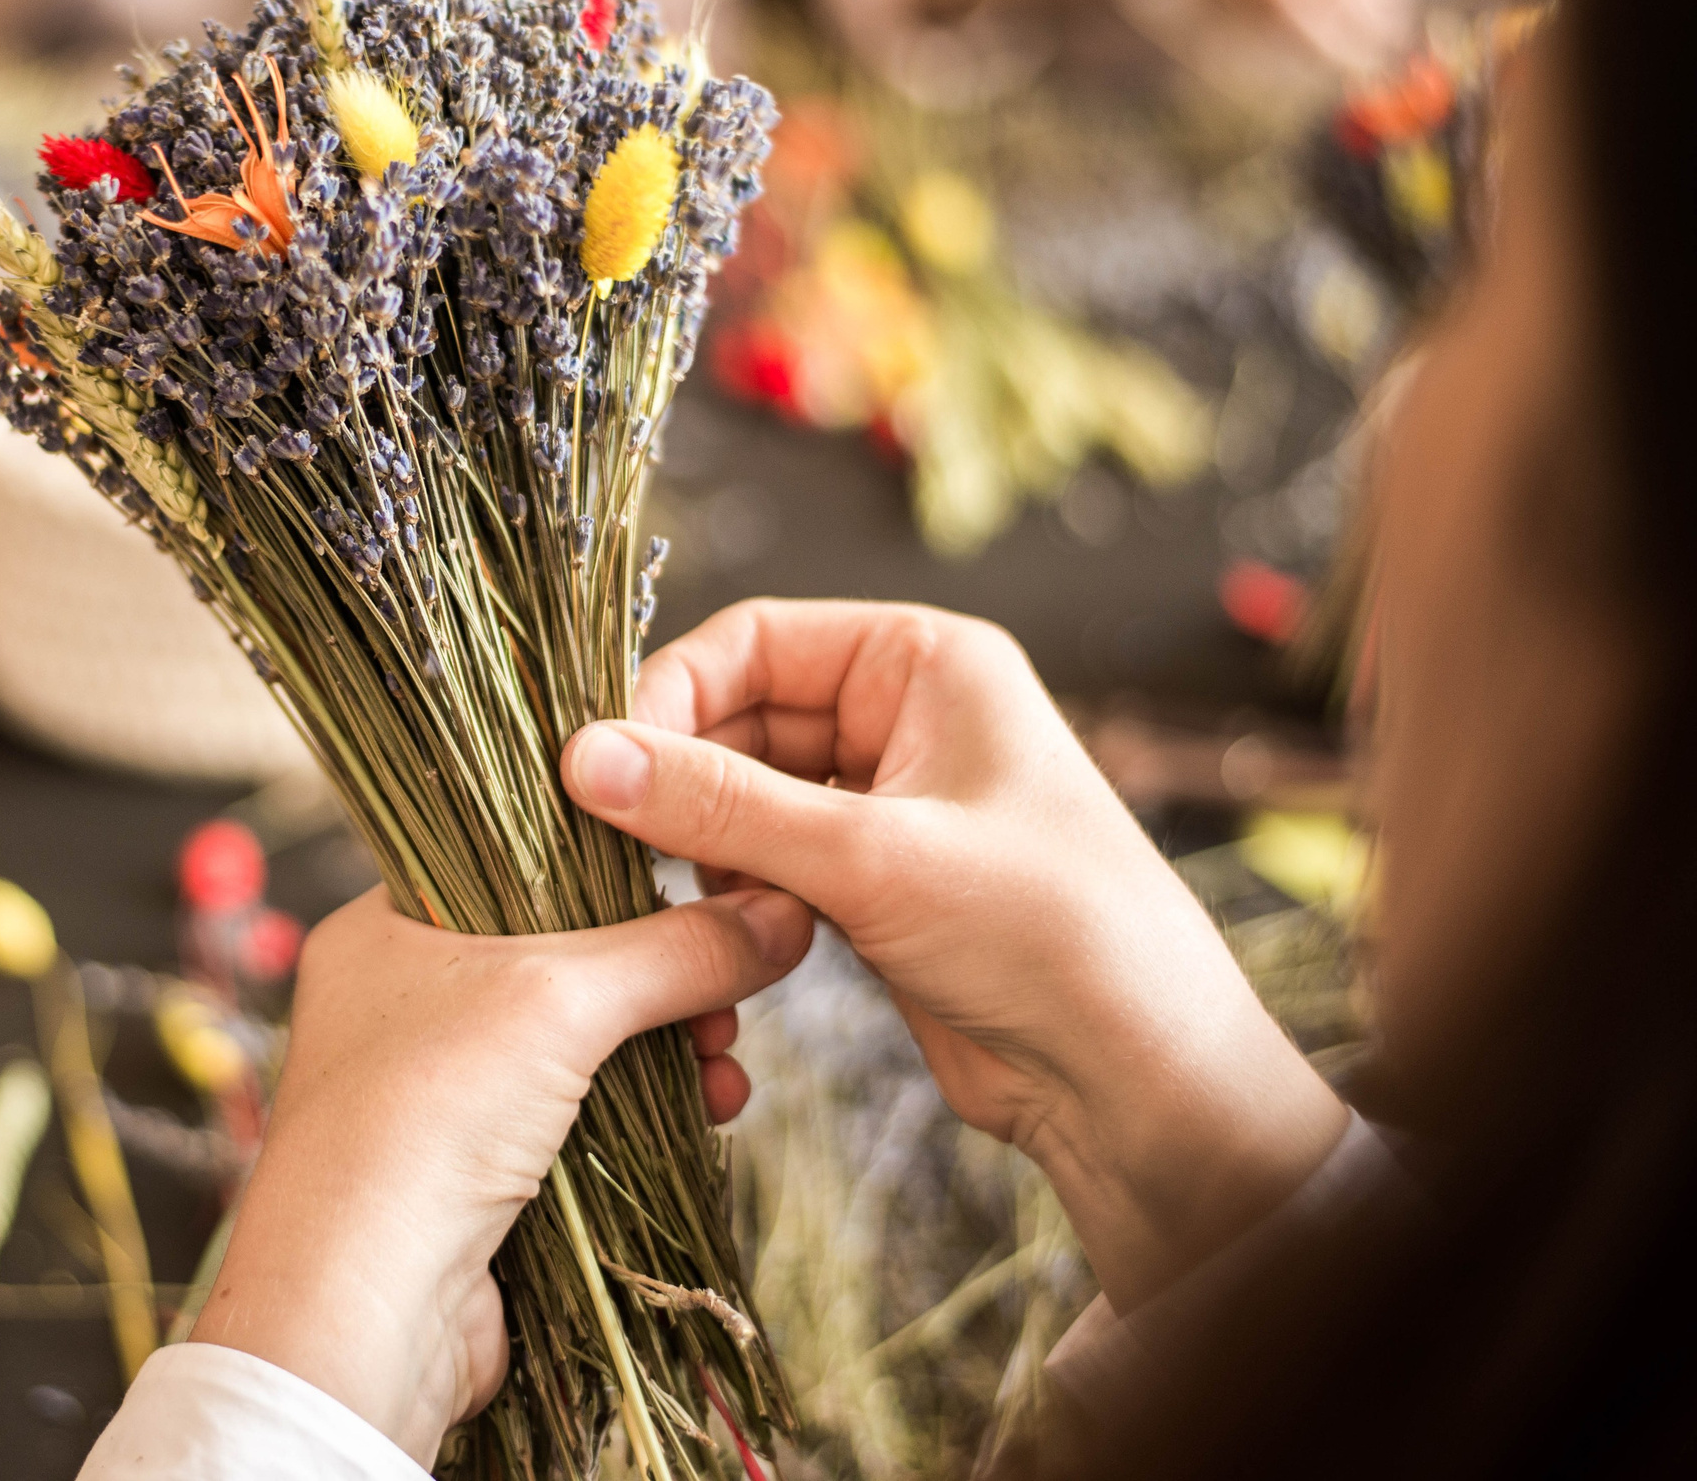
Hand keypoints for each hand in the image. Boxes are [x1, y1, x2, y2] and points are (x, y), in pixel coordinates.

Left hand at [188, 884, 812, 1463]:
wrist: (364, 1309)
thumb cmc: (423, 1117)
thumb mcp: (561, 999)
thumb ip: (677, 950)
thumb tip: (785, 914)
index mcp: (384, 928)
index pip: (514, 864)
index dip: (612, 872)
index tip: (697, 890)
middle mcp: (401, 1001)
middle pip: (566, 958)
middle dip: (661, 977)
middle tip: (726, 998)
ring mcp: (437, 1091)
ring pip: (583, 1042)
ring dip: (667, 1049)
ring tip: (723, 1065)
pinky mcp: (476, 1171)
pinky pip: (584, 1116)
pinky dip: (648, 1112)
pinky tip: (707, 1112)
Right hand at [561, 600, 1346, 1307]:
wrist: (1133, 1077)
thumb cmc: (1043, 934)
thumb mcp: (869, 857)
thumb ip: (718, 805)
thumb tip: (581, 757)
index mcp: (924, 660)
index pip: (753, 638)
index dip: (668, 695)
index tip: (599, 768)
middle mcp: (904, 713)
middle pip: (739, 716)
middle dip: (684, 782)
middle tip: (621, 848)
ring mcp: (886, 798)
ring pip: (744, 796)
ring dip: (710, 848)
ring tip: (714, 906)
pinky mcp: (872, 879)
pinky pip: (767, 859)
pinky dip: (739, 894)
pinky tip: (748, 941)